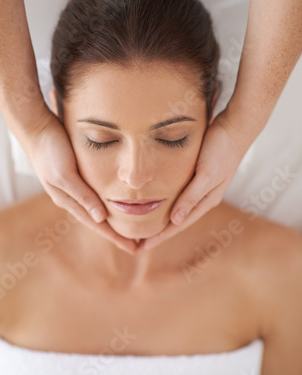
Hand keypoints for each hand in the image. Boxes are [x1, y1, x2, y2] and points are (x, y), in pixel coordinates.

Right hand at [26, 112, 138, 253]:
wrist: (36, 128)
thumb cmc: (50, 150)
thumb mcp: (65, 174)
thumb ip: (82, 195)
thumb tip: (100, 217)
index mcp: (68, 200)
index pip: (96, 225)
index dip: (115, 237)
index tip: (134, 248)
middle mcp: (71, 197)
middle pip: (98, 220)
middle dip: (116, 233)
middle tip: (138, 243)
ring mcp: (74, 186)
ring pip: (98, 208)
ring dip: (113, 219)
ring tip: (130, 227)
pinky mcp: (78, 174)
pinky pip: (96, 193)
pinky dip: (108, 201)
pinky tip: (116, 201)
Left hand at [138, 109, 248, 249]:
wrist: (235, 127)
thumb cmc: (221, 150)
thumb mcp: (206, 174)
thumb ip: (192, 197)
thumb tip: (175, 220)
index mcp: (206, 200)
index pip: (179, 224)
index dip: (161, 236)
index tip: (143, 247)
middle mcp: (203, 196)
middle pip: (177, 220)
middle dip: (159, 232)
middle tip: (138, 243)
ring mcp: (200, 186)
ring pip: (177, 208)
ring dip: (162, 219)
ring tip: (144, 227)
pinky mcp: (196, 174)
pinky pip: (178, 194)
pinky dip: (166, 202)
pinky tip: (157, 202)